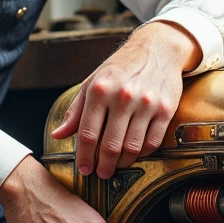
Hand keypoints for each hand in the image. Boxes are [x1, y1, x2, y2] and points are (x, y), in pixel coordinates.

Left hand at [50, 21, 199, 179]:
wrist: (158, 48)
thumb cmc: (121, 67)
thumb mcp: (93, 82)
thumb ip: (75, 110)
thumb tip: (57, 134)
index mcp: (100, 90)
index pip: (87, 133)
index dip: (84, 157)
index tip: (83, 169)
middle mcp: (123, 97)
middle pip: (109, 145)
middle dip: (103, 166)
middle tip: (101, 174)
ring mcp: (146, 104)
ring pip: (132, 148)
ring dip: (122, 163)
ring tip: (117, 166)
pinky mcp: (165, 109)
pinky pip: (153, 142)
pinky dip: (142, 154)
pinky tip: (135, 154)